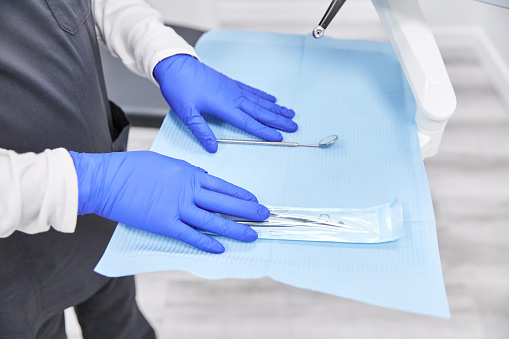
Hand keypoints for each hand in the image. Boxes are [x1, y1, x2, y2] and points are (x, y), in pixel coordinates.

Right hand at [69, 151, 268, 252]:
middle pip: (224, 202)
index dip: (241, 194)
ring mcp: (177, 208)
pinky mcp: (164, 224)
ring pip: (213, 220)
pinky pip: (190, 235)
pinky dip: (206, 242)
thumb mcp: (164, 162)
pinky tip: (220, 247)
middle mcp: (188, 190)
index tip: (254, 200)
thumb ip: (185, 172)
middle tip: (264, 216)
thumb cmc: (132, 168)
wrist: (107, 179)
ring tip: (252, 234)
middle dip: (247, 210)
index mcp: (189, 173)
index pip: (222, 185)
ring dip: (235, 228)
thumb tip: (200, 178)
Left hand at [154, 54, 297, 152]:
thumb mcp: (186, 112)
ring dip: (276, 109)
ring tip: (290, 113)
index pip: (249, 123)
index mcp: (224, 106)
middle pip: (261, 112)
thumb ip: (200, 130)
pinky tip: (272, 100)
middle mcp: (233, 97)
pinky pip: (252, 91)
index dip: (265, 131)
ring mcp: (233, 88)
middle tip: (295, 126)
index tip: (279, 137)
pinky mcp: (230, 83)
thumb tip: (212, 148)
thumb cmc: (179, 87)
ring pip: (260, 101)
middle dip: (278, 120)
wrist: (175, 64)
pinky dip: (264, 96)